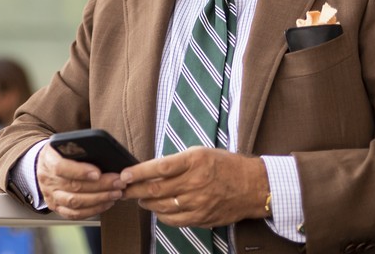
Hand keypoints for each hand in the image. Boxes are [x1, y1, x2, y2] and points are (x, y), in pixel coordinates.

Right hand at [37, 142, 124, 219]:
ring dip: (99, 199)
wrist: (44, 165)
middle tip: (118, 182)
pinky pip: (75, 214)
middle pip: (74, 186)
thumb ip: (79, 147)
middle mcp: (48, 180)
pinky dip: (93, 210)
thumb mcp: (65, 143)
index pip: (61, 167)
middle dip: (100, 186)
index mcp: (49, 160)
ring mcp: (51, 196)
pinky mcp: (57, 208)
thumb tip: (103, 153)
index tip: (98, 173)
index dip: (80, 171)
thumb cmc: (61, 152)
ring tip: (116, 193)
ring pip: (75, 202)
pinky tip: (106, 203)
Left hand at [120, 147, 269, 227]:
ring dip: (146, 203)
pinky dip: (161, 215)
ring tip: (139, 198)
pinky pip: (174, 220)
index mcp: (195, 161)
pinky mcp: (202, 218)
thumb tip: (151, 170)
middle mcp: (196, 182)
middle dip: (135, 190)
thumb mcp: (201, 153)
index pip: (160, 168)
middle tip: (123, 189)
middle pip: (157, 190)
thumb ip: (178, 162)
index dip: (139, 172)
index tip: (125, 174)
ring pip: (162, 206)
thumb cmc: (226, 166)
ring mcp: (199, 203)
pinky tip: (157, 210)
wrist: (252, 186)